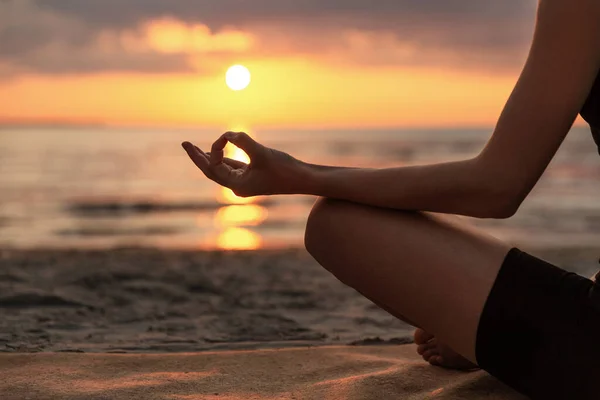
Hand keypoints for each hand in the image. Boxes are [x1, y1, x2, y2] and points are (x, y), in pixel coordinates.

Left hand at [182, 131, 305, 196]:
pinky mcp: (252, 177)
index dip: (214, 150)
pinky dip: (223, 158)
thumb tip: (227, 134)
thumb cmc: (285, 169)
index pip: (215, 167)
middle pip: (210, 171)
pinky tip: (217, 152)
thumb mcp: (262, 153)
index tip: (225, 137)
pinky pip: (232, 167)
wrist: (304, 179)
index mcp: (237, 186)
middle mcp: (237, 187)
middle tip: (184, 143)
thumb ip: (242, 141)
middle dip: (198, 157)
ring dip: (208, 157)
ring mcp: (244, 183)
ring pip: (220, 169)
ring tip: (193, 148)